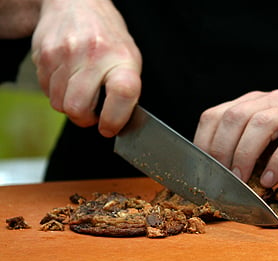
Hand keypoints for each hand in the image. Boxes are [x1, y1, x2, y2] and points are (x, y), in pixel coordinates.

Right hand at [31, 0, 141, 136]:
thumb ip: (126, 90)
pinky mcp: (43, 55)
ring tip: (80, 90)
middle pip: (78, 108)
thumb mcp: (129, 58)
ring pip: (59, 104)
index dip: (114, 118)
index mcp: (121, 59)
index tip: (109, 127)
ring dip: (69, 104)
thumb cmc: (107, 37)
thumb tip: (117, 122)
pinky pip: (46, 91)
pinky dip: (56, 92)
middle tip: (92, 112)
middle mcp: (93, 55)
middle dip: (84, 118)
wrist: (76, 4)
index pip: (122, 93)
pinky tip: (67, 77)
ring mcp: (65, 54)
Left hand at [194, 90, 277, 187]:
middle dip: (220, 151)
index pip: (215, 115)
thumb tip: (216, 181)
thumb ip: (248, 155)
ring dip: (244, 156)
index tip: (199, 172)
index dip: (202, 143)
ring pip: (260, 124)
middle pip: (233, 117)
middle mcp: (272, 100)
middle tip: (219, 180)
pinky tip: (271, 181)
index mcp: (254, 104)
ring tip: (242, 182)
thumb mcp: (271, 148)